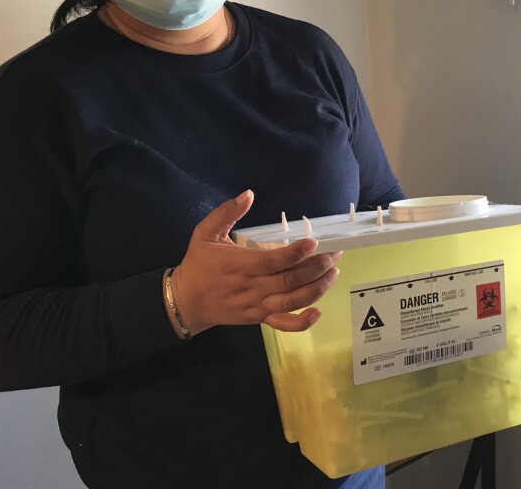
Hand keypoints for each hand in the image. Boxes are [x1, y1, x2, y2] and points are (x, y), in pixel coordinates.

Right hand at [169, 190, 340, 334]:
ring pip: (292, 302)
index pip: (272, 261)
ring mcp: (257, 306)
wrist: (185, 302)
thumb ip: (226, 213)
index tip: (314, 242)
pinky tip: (318, 312)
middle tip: (335, 253)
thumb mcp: (205, 233)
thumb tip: (249, 194)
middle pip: (290, 281)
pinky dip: (302, 323)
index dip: (295, 254)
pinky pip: (283, 325)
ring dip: (317, 288)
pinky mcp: (260, 318)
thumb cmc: (199, 264)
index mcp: (240, 265)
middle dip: (316, 267)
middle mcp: (252, 288)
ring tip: (333, 272)